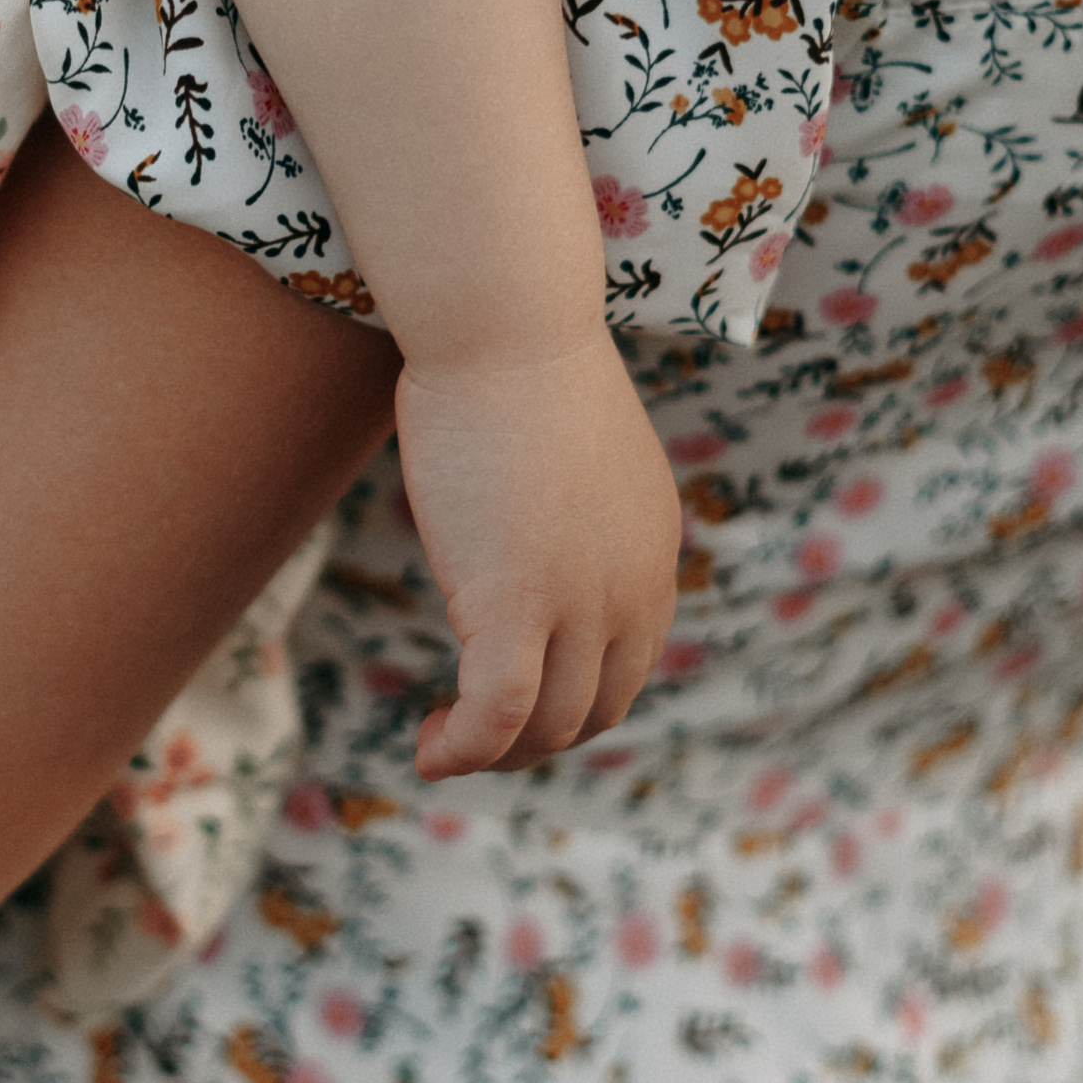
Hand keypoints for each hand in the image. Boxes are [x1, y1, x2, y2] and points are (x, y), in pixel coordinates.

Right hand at [394, 328, 682, 777]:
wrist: (506, 329)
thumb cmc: (515, 366)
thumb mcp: (571, 453)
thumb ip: (570, 510)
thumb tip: (525, 530)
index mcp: (652, 556)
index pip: (625, 669)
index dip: (565, 702)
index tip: (504, 697)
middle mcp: (634, 590)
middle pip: (593, 711)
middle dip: (531, 741)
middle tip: (466, 730)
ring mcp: (583, 603)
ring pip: (548, 725)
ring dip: (493, 754)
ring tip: (441, 742)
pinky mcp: (520, 606)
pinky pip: (498, 714)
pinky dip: (465, 748)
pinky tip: (430, 749)